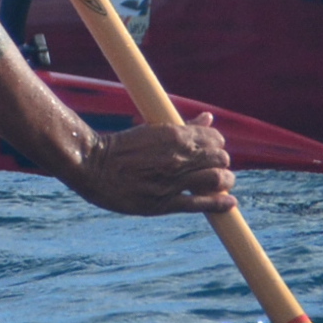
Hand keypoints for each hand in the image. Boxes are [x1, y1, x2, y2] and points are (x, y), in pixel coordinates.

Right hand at [70, 112, 235, 215]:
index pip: (214, 139)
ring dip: (225, 181)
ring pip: (216, 180)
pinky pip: (200, 204)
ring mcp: (172, 181)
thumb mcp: (153, 129)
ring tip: (224, 183)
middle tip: (218, 168)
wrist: (92, 165)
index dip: (217, 145)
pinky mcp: (163, 202)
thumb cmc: (121, 146)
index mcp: (175, 135)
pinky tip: (230, 203)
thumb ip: (184, 126)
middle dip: (222, 163)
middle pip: (219, 160)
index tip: (213, 150)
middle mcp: (178, 157)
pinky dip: (219, 204)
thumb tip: (209, 118)